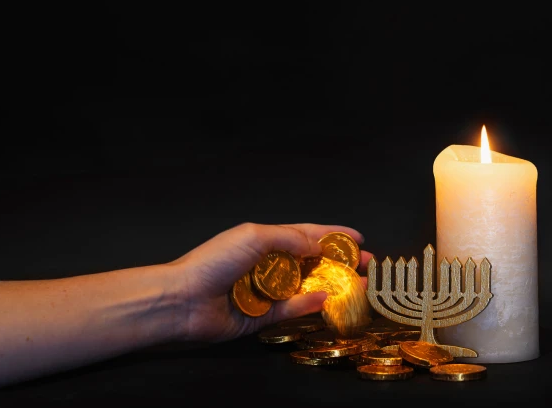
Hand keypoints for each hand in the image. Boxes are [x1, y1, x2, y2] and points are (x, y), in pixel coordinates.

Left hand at [168, 222, 372, 341]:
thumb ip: (291, 239)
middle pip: (313, 261)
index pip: (306, 234)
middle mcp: (270, 264)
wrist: (184, 299)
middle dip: (341, 261)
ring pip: (308, 286)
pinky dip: (310, 304)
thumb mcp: (255, 237)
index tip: (358, 237)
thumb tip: (319, 246)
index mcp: (266, 240)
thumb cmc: (215, 260)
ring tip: (359, 284)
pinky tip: (327, 298)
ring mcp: (269, 291)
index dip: (332, 235)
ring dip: (334, 284)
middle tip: (367, 263)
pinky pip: (293, 309)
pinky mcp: (264, 316)